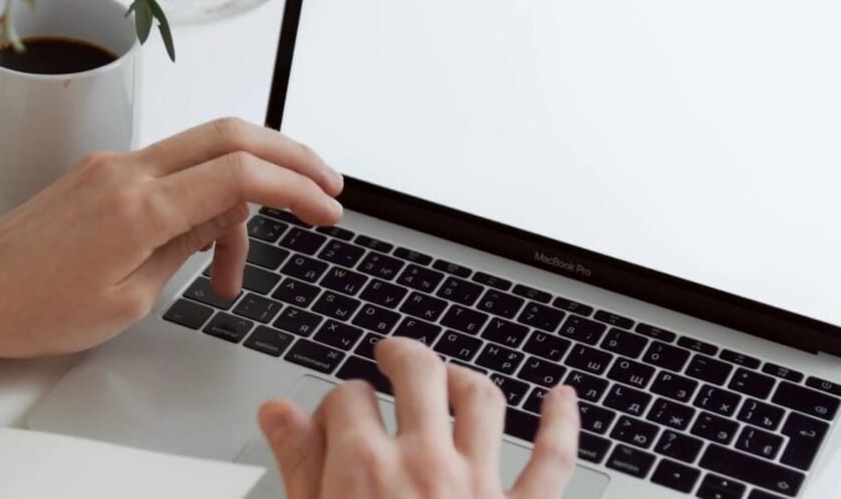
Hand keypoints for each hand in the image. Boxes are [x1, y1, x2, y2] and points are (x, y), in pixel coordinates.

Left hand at [0, 117, 342, 356]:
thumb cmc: (36, 308)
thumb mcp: (129, 298)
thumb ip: (187, 244)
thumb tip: (229, 210)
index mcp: (138, 207)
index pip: (239, 174)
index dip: (294, 186)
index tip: (326, 209)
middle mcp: (129, 170)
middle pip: (232, 134)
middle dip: (289, 156)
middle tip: (325, 187)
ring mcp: (115, 163)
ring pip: (207, 148)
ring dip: (247, 187)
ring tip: (236, 269)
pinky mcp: (106, 170)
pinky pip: (175, 167)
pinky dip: (207, 193)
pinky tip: (206, 242)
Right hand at [259, 338, 579, 498]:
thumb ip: (298, 466)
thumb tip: (278, 414)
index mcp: (364, 470)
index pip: (347, 398)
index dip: (337, 401)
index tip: (335, 418)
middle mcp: (425, 464)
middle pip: (418, 374)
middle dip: (401, 355)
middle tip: (390, 355)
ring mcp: (479, 486)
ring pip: (481, 400)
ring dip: (464, 377)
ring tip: (450, 376)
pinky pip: (554, 459)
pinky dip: (562, 423)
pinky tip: (560, 398)